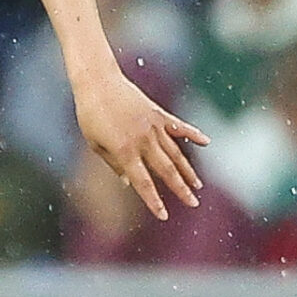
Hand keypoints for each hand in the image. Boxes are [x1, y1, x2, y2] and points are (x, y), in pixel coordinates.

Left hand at [73, 70, 206, 220]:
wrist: (98, 81)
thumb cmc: (90, 114)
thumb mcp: (95, 143)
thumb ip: (114, 164)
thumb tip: (127, 182)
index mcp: (124, 151)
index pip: (142, 182)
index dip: (153, 201)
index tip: (164, 215)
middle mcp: (143, 140)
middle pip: (166, 170)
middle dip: (180, 189)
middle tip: (194, 203)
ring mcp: (153, 126)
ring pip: (175, 153)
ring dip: (187, 170)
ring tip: (198, 185)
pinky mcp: (157, 113)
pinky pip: (178, 127)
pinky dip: (192, 134)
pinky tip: (206, 142)